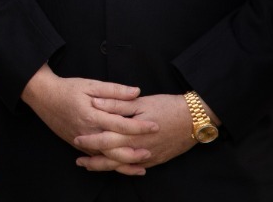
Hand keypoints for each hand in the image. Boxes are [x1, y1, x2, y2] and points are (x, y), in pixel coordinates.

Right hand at [20, 63, 156, 162]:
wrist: (43, 97)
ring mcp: (82, 141)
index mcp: (92, 115)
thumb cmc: (67, 88)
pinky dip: (110, 163)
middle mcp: (87, 131)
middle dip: (134, 152)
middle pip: (115, 148)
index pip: (121, 124)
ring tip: (141, 164)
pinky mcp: (78, 145)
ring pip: (106, 158)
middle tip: (151, 151)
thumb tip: (136, 92)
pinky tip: (122, 164)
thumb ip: (114, 90)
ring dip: (124, 163)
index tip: (155, 126)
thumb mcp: (90, 84)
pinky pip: (96, 158)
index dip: (139, 126)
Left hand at [74, 93, 196, 174]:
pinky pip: (136, 168)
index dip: (90, 141)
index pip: (106, 140)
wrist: (195, 119)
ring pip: (123, 166)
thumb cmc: (167, 107)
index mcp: (133, 133)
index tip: (76, 139)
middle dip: (94, 160)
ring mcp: (149, 157)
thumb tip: (96, 103)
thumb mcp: (141, 102)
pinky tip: (114, 167)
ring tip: (90, 166)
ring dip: (105, 167)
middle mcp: (140, 149)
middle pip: (112, 158)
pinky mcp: (157, 160)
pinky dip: (123, 169)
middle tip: (78, 160)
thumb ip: (117, 104)